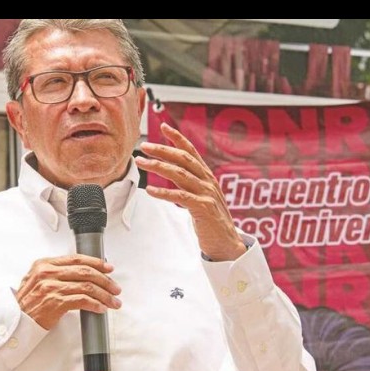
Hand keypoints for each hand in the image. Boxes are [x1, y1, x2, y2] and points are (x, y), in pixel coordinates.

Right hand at [15, 255, 121, 329]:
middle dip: (105, 280)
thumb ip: (55, 272)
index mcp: (44, 264)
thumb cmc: (28, 304)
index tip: (108, 267)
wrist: (16, 322)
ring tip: (113, 301)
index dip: (96, 262)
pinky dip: (95, 305)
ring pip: (87, 286)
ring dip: (104, 295)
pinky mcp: (55, 302)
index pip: (76, 258)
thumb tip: (82, 272)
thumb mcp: (36, 280)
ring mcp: (51, 287)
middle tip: (115, 288)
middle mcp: (47, 273)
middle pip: (85, 271)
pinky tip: (101, 308)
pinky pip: (82, 301)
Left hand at [136, 122, 246, 261]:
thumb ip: (191, 184)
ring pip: (179, 174)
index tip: (163, 127)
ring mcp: (207, 194)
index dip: (177, 138)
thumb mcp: (202, 197)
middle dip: (162, 150)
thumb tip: (174, 173)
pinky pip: (181, 197)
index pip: (191, 151)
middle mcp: (208, 182)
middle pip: (183, 159)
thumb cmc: (212, 222)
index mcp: (207, 177)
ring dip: (158, 167)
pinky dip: (164, 192)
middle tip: (144, 146)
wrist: (228, 244)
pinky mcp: (203, 208)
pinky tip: (150, 191)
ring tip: (141, 163)